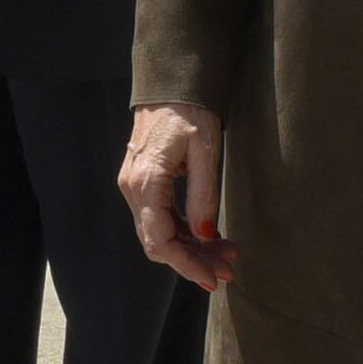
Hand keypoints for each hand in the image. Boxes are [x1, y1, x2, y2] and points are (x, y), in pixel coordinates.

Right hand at [122, 103, 238, 291]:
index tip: (213, 278)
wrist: (170, 85)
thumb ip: (204, 196)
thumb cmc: (189, 111)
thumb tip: (205, 236)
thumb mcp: (205, 151)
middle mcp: (133, 188)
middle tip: (229, 267)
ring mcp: (134, 186)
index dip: (186, 265)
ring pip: (159, 234)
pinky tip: (209, 235)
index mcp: (146, 182)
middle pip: (158, 243)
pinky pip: (160, 218)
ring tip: (226, 252)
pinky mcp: (142, 183)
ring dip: (191, 248)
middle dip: (194, 260)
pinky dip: (183, 232)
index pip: (160, 241)